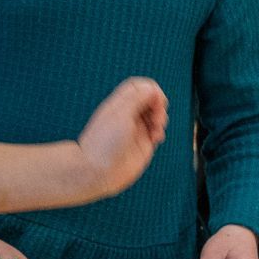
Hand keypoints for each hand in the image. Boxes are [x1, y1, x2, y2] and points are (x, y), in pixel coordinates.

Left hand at [77, 77, 167, 196]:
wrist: (97, 171)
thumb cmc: (104, 142)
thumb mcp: (121, 113)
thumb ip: (137, 97)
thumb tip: (153, 88)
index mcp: (119, 104)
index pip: (139, 87)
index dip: (151, 89)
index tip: (156, 98)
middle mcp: (127, 116)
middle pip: (150, 100)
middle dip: (158, 104)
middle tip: (157, 115)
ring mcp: (135, 130)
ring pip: (155, 116)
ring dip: (160, 118)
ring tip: (156, 128)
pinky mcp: (142, 145)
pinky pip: (156, 132)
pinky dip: (160, 131)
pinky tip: (156, 137)